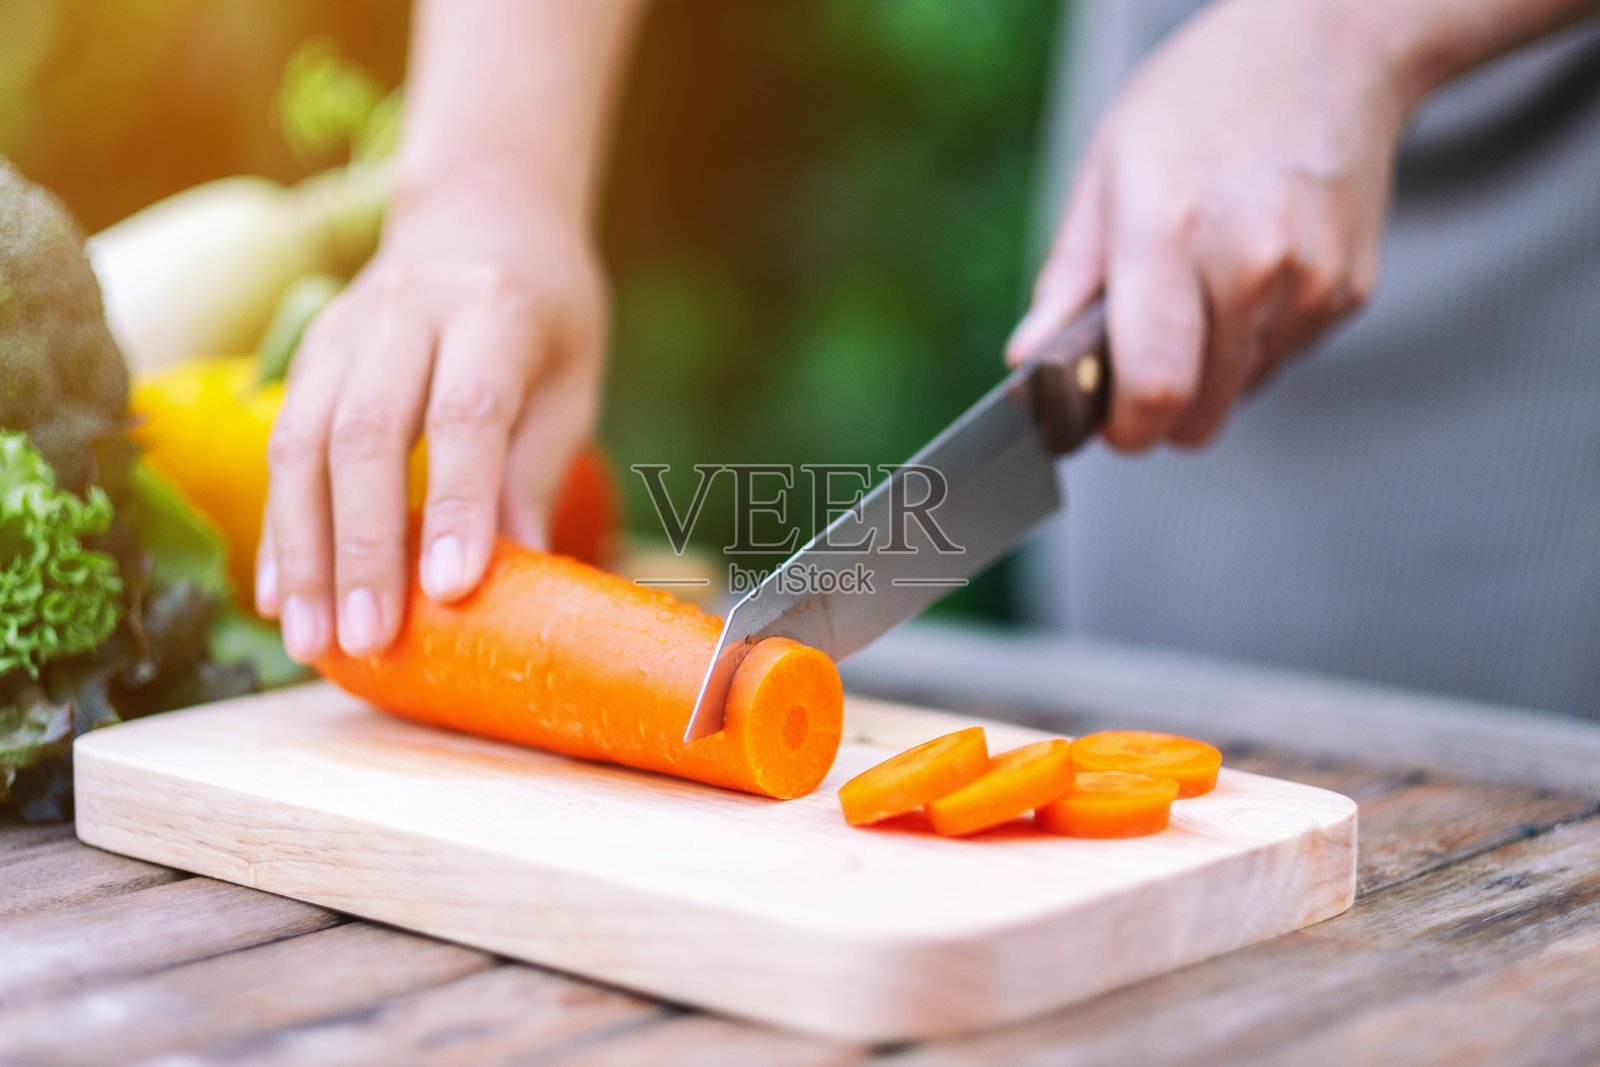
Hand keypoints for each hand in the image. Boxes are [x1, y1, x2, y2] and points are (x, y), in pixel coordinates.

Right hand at [256, 182, 605, 660]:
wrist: (480, 214)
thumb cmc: (544, 312)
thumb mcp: (570, 378)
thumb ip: (537, 466)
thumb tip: (518, 569)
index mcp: (492, 312)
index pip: (466, 413)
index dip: (456, 502)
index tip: (451, 589)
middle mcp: (405, 314)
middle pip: (367, 433)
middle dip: (363, 546)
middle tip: (369, 639)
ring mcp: (342, 332)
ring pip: (302, 443)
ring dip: (303, 551)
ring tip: (313, 641)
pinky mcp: (306, 358)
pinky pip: (279, 446)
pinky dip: (279, 529)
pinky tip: (283, 598)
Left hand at [1008, 0, 1417, 447]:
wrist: (1331, 49)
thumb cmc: (1204, 100)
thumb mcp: (1107, 170)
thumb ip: (1067, 281)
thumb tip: (1027, 362)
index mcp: (1171, 230)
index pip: (1152, 388)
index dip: (1121, 428)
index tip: (1104, 423)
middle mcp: (1251, 262)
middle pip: (1196, 416)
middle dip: (1156, 411)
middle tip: (1138, 359)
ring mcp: (1311, 283)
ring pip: (1238, 398)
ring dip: (1206, 376)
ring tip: (1198, 292)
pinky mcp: (1349, 295)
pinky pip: (1279, 364)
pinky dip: (1250, 346)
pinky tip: (1246, 278)